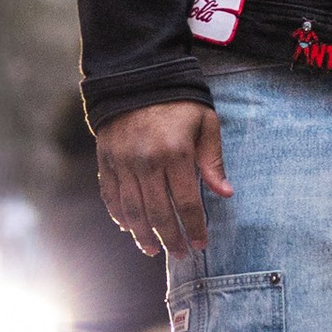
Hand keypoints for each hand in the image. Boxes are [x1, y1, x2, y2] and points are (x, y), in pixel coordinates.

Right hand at [96, 99, 231, 259]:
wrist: (137, 77)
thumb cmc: (179, 102)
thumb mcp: (206, 122)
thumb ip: (213, 159)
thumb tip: (225, 194)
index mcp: (176, 153)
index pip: (187, 203)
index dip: (194, 228)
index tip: (200, 244)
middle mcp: (147, 162)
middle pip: (159, 213)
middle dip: (171, 239)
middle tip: (180, 254)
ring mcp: (123, 163)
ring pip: (133, 211)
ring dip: (144, 235)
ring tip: (154, 250)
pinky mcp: (106, 160)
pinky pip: (111, 197)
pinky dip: (120, 216)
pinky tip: (130, 229)